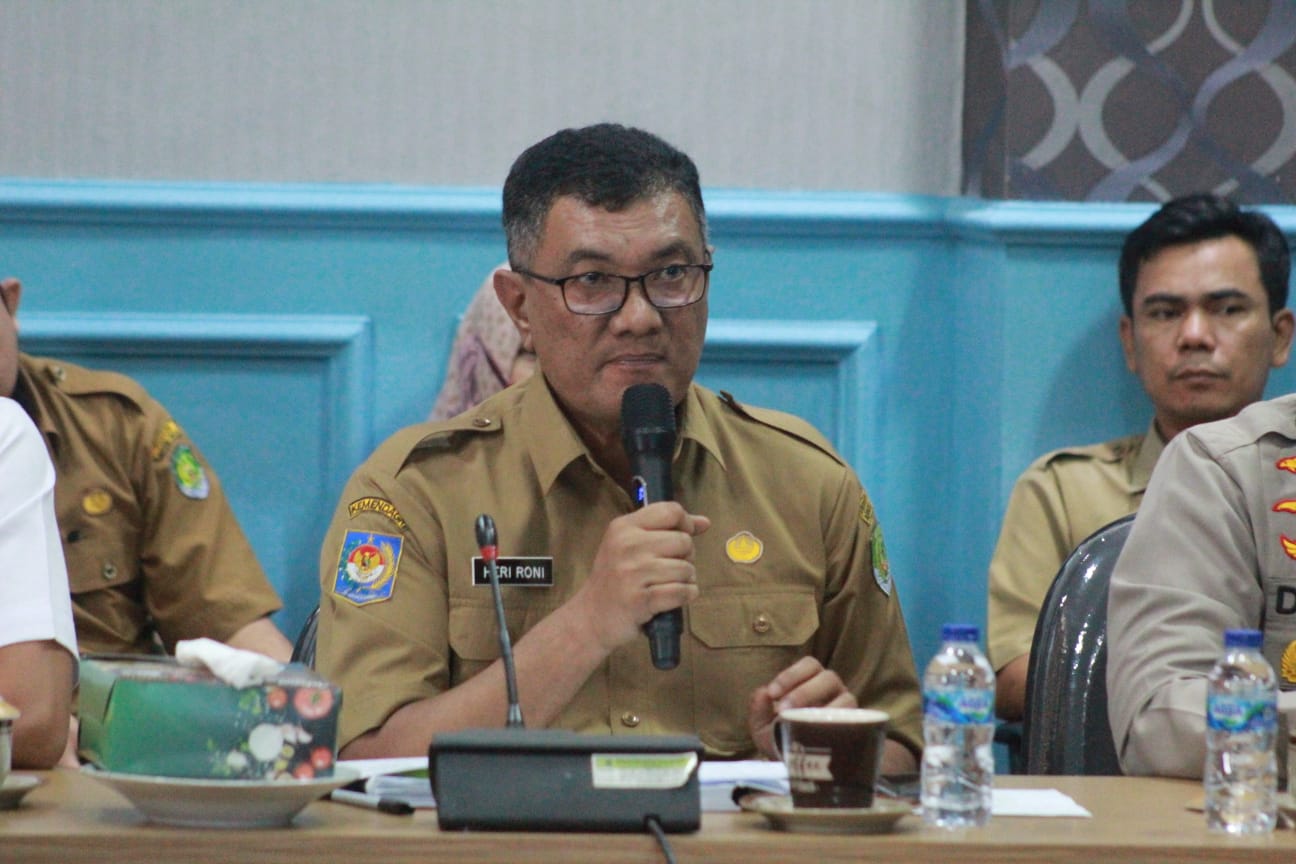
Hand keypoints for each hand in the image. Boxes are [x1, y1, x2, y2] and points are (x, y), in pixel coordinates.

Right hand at [573, 502, 708, 651]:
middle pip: (683, 541)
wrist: (591, 617)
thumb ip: (665, 530)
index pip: (670, 511)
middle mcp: (627, 546)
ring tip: (670, 584)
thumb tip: (704, 522)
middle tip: (671, 568)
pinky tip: (673, 598)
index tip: (683, 536)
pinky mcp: (640, 600)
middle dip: (686, 557)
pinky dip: (685, 596)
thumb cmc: (614, 579)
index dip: (686, 524)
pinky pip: (681, 592)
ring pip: (686, 568)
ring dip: (686, 580)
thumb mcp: (629, 545)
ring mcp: (632, 573)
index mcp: (623, 527)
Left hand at [747, 656, 856, 758]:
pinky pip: (858, 724)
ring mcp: (849, 709)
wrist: (796, 769)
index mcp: (812, 680)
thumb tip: (763, 694)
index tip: (773, 693)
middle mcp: (834, 690)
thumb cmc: (780, 738)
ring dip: (824, 709)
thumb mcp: (762, 726)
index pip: (809, 665)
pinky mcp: (859, 730)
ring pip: (847, 699)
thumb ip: (758, 709)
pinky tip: (823, 738)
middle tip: (784, 711)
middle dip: (804, 692)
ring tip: (803, 725)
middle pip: (828, 678)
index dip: (791, 675)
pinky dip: (841, 728)